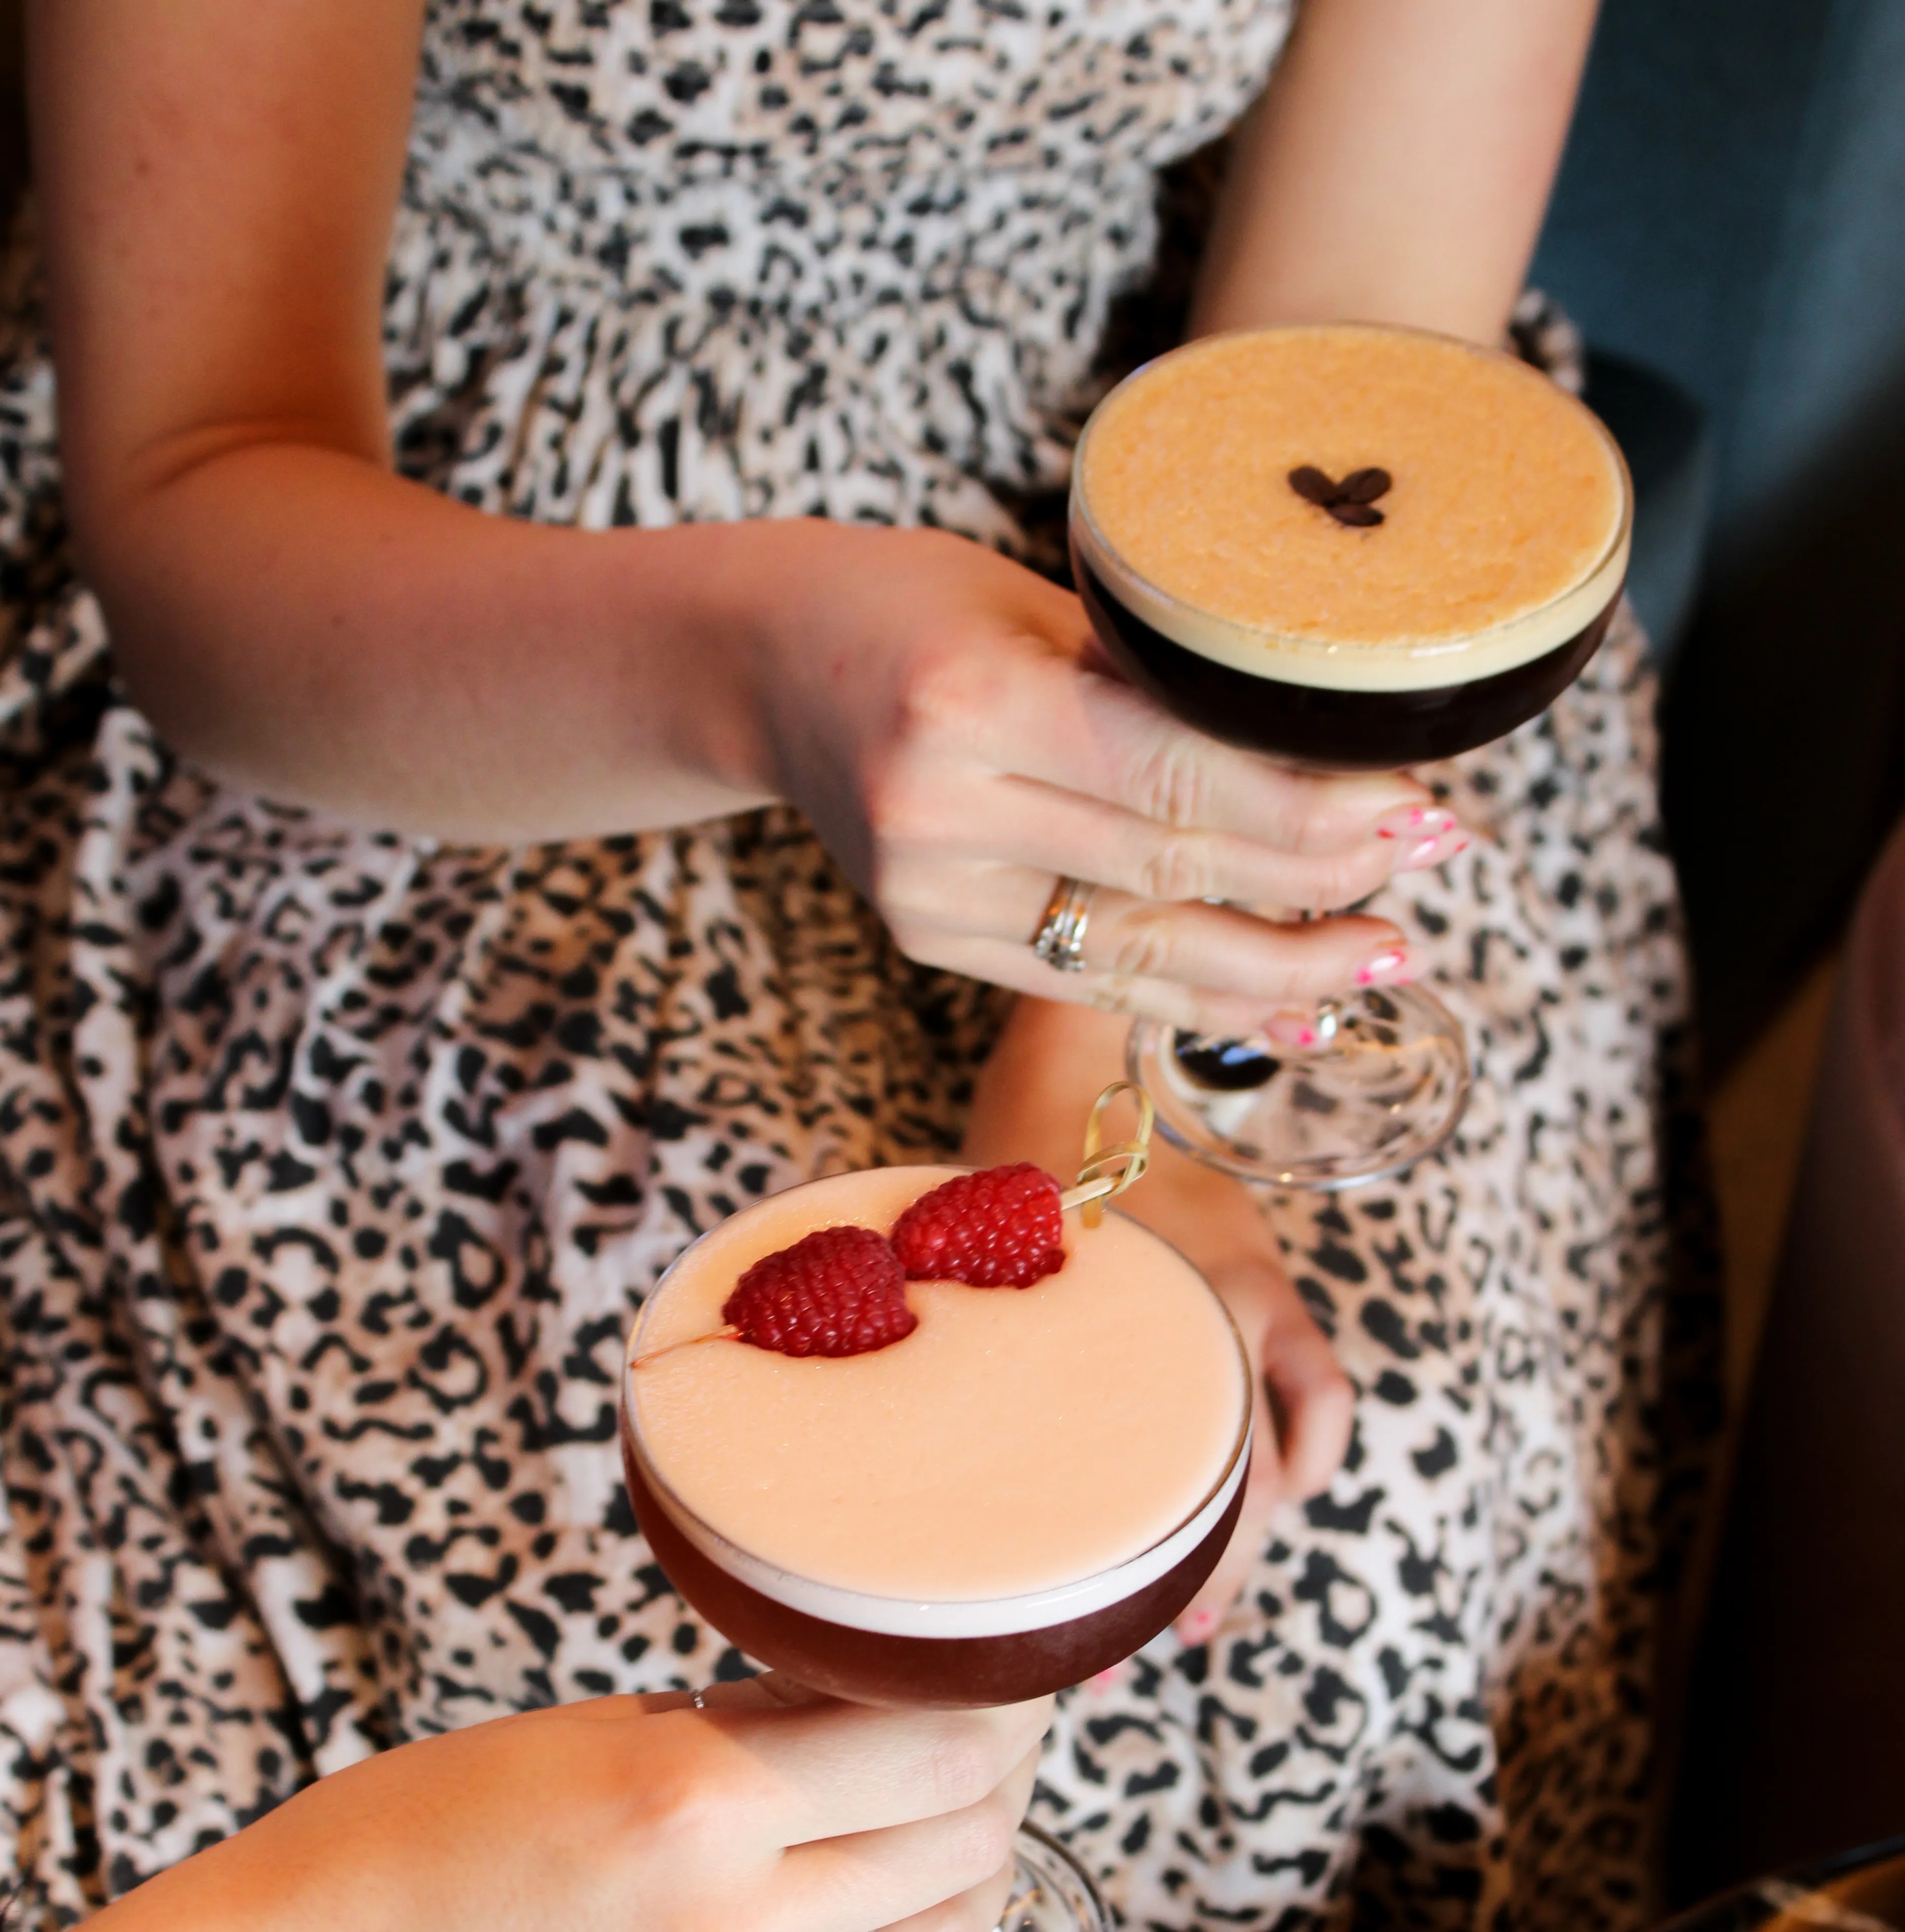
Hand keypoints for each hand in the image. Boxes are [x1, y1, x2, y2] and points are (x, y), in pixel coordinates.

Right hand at [34, 1684, 1050, 1931]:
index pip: (942, 1751)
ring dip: (945, 1881)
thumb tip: (885, 1703)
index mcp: (692, 1807)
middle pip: (964, 1851)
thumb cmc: (416, 1840)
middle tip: (991, 1744)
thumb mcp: (589, 1737)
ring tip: (923, 1830)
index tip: (1007, 1675)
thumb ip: (751, 1728)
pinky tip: (797, 1927)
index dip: (998, 1705)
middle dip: (997, 1786)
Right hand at [753, 525, 1463, 1035]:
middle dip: (1318, 881)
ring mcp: (929, 895)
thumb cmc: (917, 605)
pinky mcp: (932, 941)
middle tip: (1430, 874)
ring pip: (1143, 949)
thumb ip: (1158, 688)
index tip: (1417, 807)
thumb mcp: (1039, 604)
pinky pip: (1092, 979)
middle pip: (1173, 867)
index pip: (1179, 776)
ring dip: (1277, 965)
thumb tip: (1332, 758)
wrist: (767, 666)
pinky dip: (1198, 997)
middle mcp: (941, 814)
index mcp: (970, 703)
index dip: (1311, 808)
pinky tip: (1288, 1009)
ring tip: (1383, 959)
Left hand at [962, 1001, 1352, 1637]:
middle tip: (1116, 1656)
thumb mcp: (961, 1262)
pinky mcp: (1279, 1296)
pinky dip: (1301, 1464)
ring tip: (1193, 1624)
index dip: (1112, 1580)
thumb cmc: (1002, 1159)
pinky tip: (1271, 1509)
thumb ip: (936, 1348)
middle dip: (1176, 1587)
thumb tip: (870, 1445)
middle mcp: (1210, 1315)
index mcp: (1133, 1316)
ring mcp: (1258, 1307)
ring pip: (1276, 1466)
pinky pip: (1322, 1402)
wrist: (1086, 1057)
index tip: (1066, 1649)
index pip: (1149, 1481)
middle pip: (1223, 1493)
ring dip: (1241, 1549)